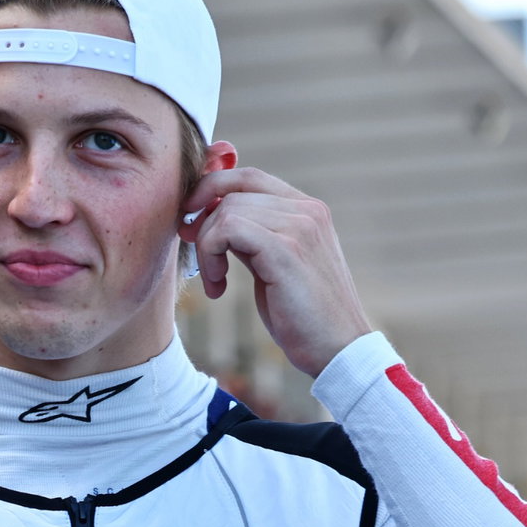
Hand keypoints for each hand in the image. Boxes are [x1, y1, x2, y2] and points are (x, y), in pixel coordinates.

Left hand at [179, 166, 372, 376]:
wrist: (336, 349)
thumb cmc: (301, 313)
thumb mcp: (272, 264)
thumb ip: (250, 235)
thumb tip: (209, 214)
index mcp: (307, 209)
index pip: (248, 176)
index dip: (210, 188)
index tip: (189, 217)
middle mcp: (307, 210)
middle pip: (232, 194)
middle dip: (202, 226)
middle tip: (200, 261)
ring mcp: (300, 226)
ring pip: (226, 211)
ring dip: (207, 249)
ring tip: (216, 282)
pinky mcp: (287, 250)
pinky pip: (228, 229)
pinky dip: (211, 256)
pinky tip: (218, 287)